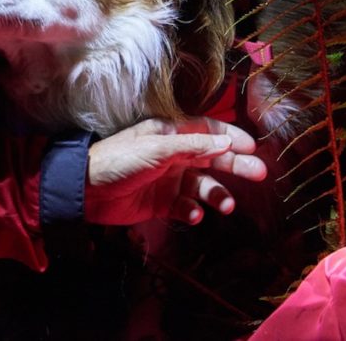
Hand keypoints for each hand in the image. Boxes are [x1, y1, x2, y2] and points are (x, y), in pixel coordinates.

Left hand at [84, 116, 267, 225]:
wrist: (87, 190)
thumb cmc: (118, 160)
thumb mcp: (156, 149)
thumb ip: (192, 147)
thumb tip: (226, 144)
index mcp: (169, 134)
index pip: (207, 131)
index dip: (230, 138)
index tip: (252, 147)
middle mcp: (173, 155)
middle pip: (212, 158)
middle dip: (235, 166)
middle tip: (259, 174)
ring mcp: (168, 180)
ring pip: (203, 185)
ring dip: (216, 194)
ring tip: (224, 205)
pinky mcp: (162, 203)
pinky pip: (186, 206)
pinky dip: (193, 211)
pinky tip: (191, 214)